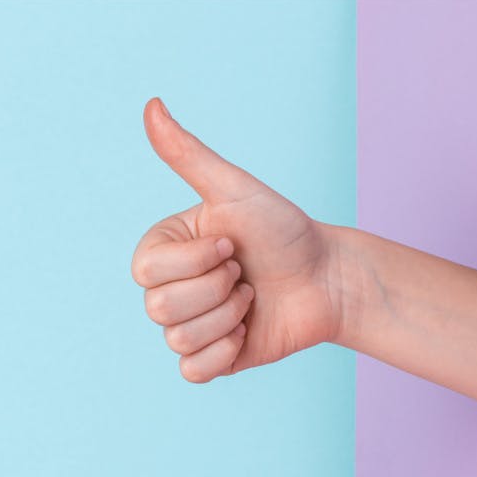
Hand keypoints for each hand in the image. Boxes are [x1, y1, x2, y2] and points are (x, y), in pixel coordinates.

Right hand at [132, 98, 343, 382]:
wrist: (328, 277)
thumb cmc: (284, 230)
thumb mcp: (235, 190)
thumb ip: (188, 154)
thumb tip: (151, 105)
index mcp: (167, 249)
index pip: (147, 271)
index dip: (196, 261)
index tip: (233, 244)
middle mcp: (173, 287)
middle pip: (159, 308)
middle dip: (217, 289)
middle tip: (246, 273)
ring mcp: (192, 324)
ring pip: (179, 338)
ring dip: (229, 316)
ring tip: (253, 297)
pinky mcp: (212, 358)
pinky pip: (193, 371)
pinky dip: (225, 352)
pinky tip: (248, 331)